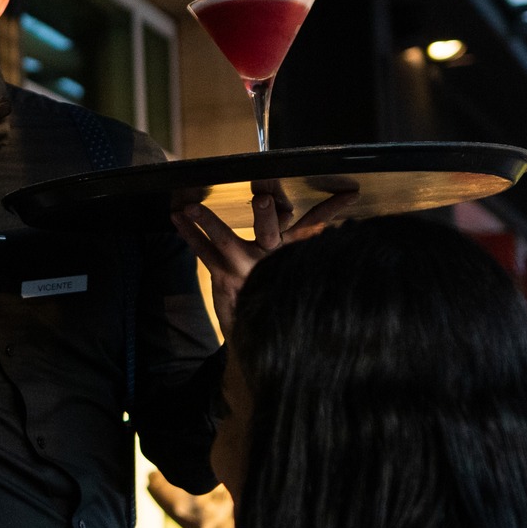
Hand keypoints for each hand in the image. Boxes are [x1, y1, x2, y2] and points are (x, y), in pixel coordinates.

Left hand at [174, 185, 350, 335]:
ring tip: (189, 206)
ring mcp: (244, 269)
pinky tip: (176, 216)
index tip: (350, 193)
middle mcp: (271, 259)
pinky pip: (203, 251)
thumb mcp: (288, 264)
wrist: (256, 334)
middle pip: (272, 232)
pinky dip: (188, 232)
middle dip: (267, 216)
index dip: (332, 209)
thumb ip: (294, 239)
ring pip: (225, 240)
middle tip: (262, 199)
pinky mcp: (223, 276)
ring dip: (207, 222)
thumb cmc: (272, 289)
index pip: (316, 226)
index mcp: (292, 252)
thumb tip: (295, 212)